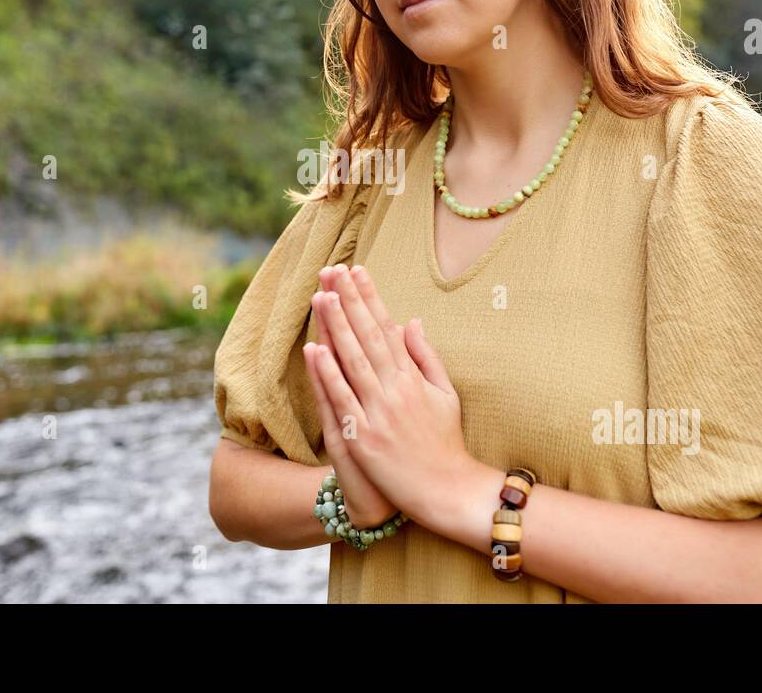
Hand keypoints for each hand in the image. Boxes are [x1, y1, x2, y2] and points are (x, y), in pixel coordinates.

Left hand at [307, 263, 468, 523]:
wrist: (447, 489)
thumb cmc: (445, 442)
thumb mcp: (445, 393)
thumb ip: (426, 356)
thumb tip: (411, 321)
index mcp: (413, 377)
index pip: (387, 327)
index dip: (370, 298)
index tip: (357, 271)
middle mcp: (395, 389)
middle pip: (367, 336)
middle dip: (349, 301)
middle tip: (333, 271)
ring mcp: (378, 411)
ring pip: (352, 361)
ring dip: (335, 327)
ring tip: (321, 296)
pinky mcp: (363, 436)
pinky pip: (341, 399)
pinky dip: (327, 373)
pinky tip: (314, 349)